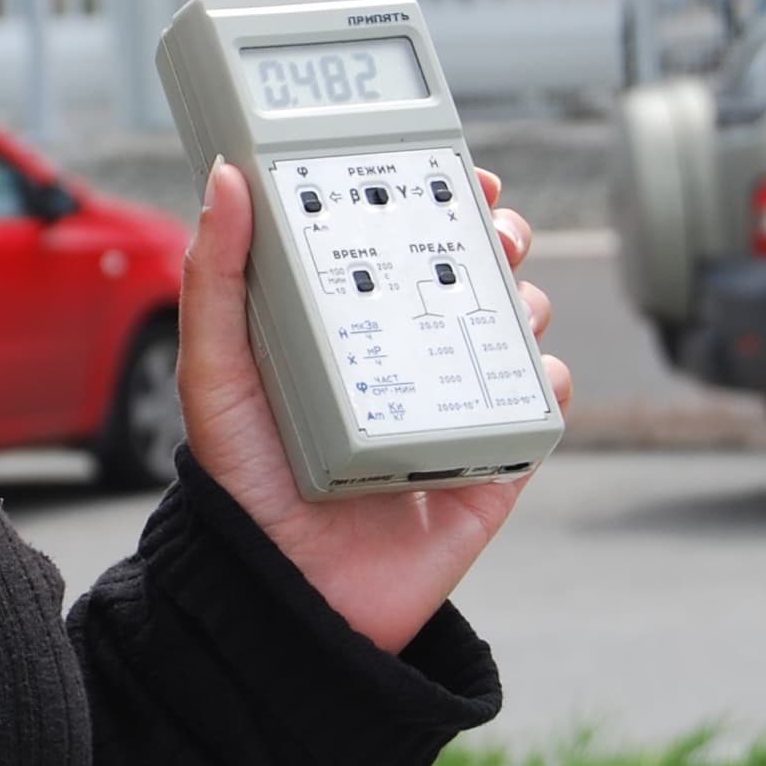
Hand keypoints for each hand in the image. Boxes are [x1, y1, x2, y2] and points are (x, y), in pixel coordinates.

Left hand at [175, 159, 573, 655]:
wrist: (287, 601)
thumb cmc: (242, 487)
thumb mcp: (215, 372)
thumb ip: (216, 278)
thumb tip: (226, 179)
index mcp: (341, 326)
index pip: (395, 242)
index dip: (428, 195)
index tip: (448, 164)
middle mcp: (401, 359)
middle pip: (468, 273)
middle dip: (493, 234)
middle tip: (494, 224)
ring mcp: (450, 409)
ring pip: (513, 330)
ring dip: (527, 297)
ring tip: (511, 294)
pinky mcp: (490, 465)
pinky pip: (541, 411)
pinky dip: (551, 381)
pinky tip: (534, 369)